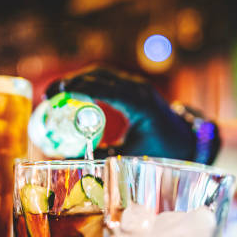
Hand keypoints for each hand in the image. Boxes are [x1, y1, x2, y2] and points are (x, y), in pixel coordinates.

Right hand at [45, 65, 219, 162]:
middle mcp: (139, 89)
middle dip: (72, 81)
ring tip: (56, 92)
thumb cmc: (163, 151)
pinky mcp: (135, 87)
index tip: (56, 94)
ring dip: (79, 80)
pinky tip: (74, 92)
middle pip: (100, 76)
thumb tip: (71, 162)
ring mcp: (138, 86)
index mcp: (140, 104)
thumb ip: (103, 158)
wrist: (187, 141)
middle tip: (49, 94)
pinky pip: (108, 79)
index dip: (78, 88)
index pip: (105, 89)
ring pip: (103, 74)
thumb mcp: (132, 157)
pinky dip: (89, 82)